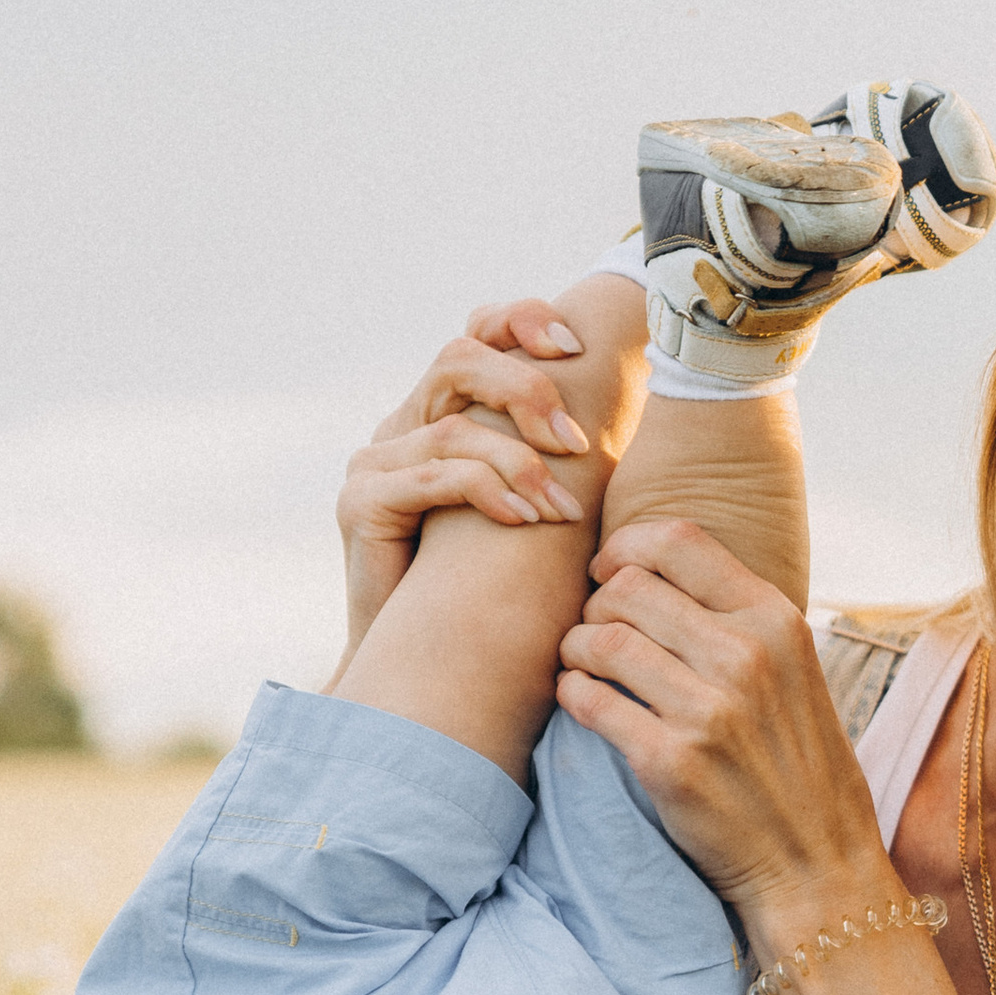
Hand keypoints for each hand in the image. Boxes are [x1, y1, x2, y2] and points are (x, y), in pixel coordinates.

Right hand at [336, 291, 647, 649]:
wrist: (431, 672)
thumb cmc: (500, 596)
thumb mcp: (542, 510)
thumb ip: (563, 459)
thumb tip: (635, 416)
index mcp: (442, 414)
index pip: (475, 336)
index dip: (519, 322)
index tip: (575, 345)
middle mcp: (403, 427)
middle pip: (459, 358)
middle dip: (526, 389)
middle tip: (578, 444)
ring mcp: (376, 462)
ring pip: (455, 425)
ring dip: (520, 462)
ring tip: (563, 510)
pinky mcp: (360, 503)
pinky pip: (433, 475)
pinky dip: (486, 491)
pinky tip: (523, 520)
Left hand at [555, 516, 889, 918]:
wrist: (817, 865)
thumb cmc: (800, 768)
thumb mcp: (797, 673)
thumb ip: (741, 621)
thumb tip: (659, 573)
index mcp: (776, 621)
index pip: (676, 540)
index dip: (623, 547)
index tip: (607, 572)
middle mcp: (745, 655)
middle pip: (626, 587)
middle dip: (594, 605)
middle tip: (594, 632)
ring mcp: (708, 709)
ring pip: (599, 640)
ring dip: (575, 649)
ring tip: (583, 666)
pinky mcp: (670, 762)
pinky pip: (588, 701)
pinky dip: (572, 693)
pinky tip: (582, 701)